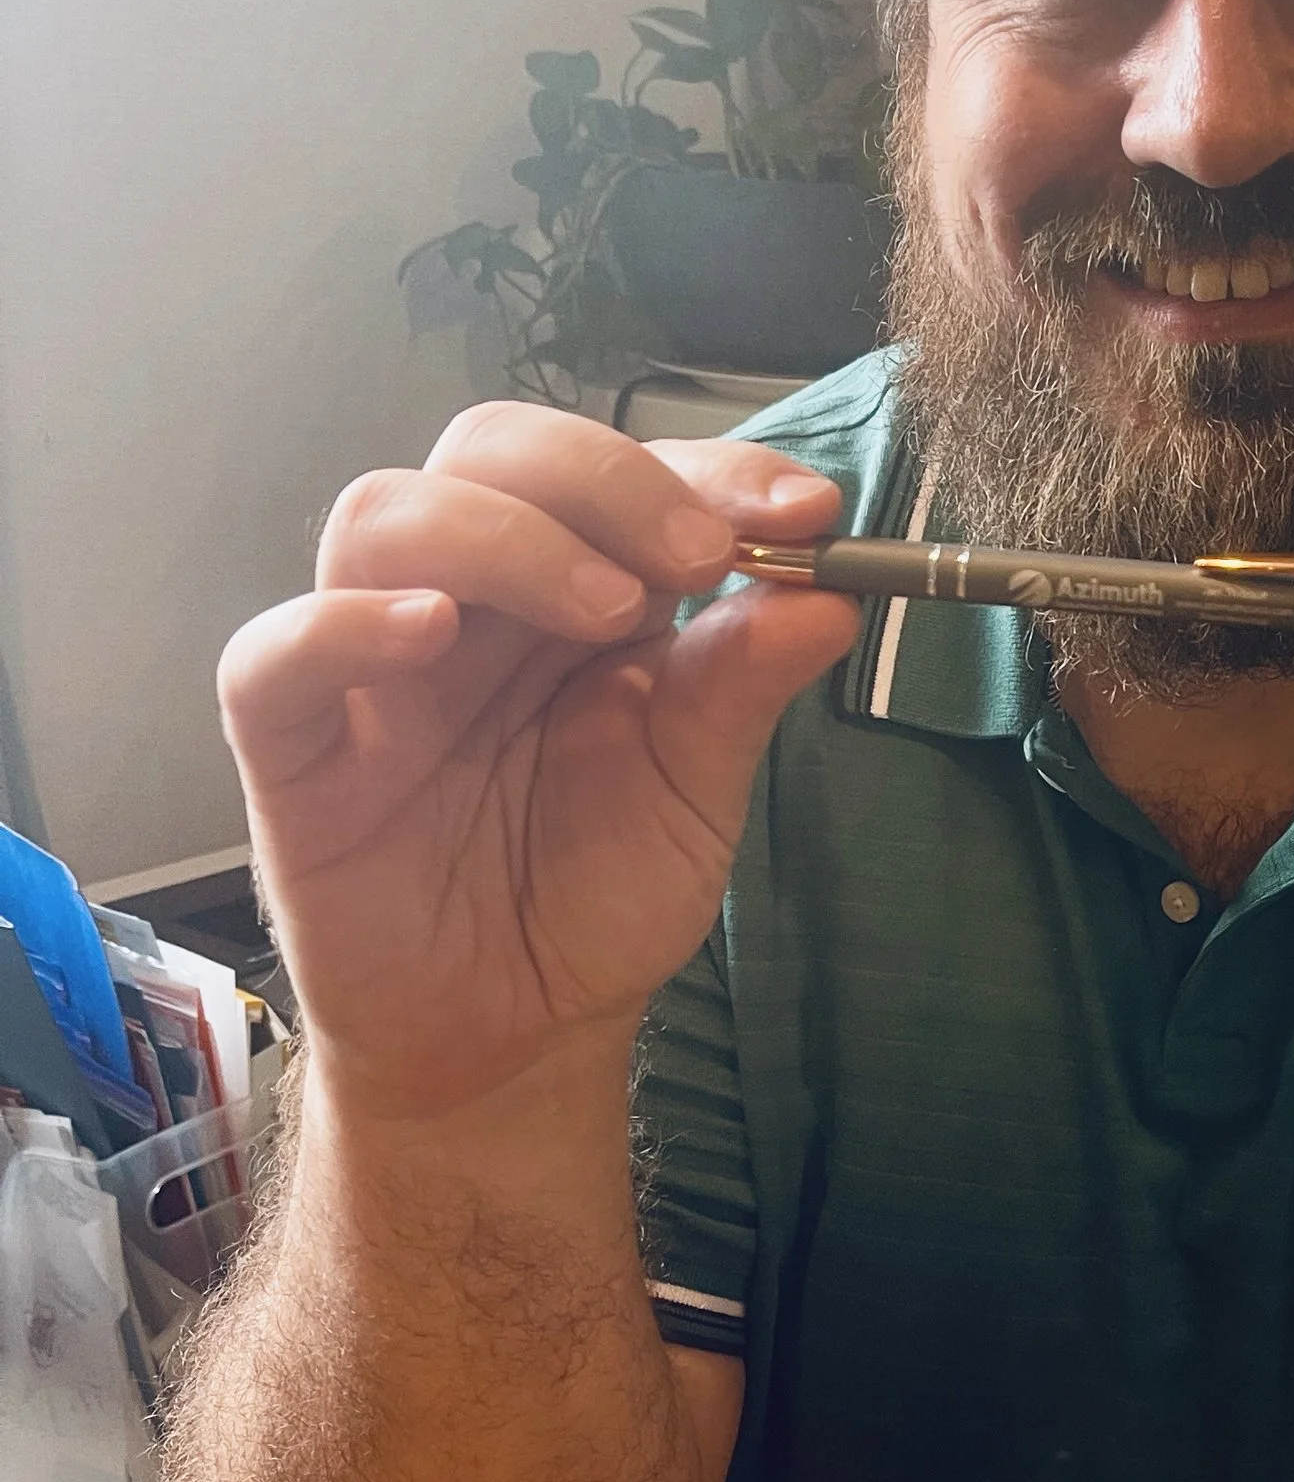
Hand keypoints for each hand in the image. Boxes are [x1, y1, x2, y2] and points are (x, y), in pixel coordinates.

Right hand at [219, 404, 857, 1118]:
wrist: (512, 1032)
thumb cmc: (596, 895)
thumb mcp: (698, 790)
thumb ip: (742, 686)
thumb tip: (831, 593)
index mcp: (579, 588)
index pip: (623, 468)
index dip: (713, 468)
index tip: (808, 510)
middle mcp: (474, 598)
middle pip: (493, 449)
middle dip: (604, 477)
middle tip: (696, 554)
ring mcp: (375, 661)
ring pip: (385, 513)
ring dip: (503, 534)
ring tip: (606, 609)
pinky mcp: (293, 745)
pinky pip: (274, 654)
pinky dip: (345, 623)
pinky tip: (430, 632)